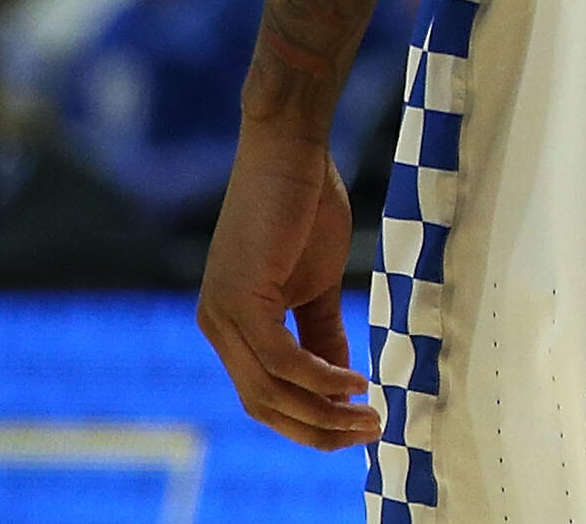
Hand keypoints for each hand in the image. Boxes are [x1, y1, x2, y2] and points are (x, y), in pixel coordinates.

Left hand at [198, 123, 380, 448]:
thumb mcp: (317, 281)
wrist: (291, 150)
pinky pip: (281, 359)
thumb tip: (341, 379)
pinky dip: (320, 377)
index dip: (307, 420)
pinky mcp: (240, 299)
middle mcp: (216, 325)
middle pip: (262, 404)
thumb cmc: (305, 205)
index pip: (263, 394)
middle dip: (317, 428)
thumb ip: (322, 331)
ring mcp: (222, 315)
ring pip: (270, 390)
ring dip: (324, 411)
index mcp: (230, 324)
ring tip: (369, 416)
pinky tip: (355, 382)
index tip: (354, 430)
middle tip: (369, 435)